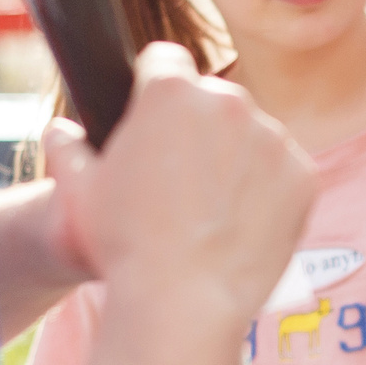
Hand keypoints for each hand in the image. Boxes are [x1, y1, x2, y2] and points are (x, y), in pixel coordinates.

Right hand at [43, 43, 313, 323]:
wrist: (184, 303)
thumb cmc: (124, 245)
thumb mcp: (78, 190)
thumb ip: (66, 147)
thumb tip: (61, 132)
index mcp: (170, 90)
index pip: (165, 61)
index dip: (153, 88)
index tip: (152, 120)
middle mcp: (229, 101)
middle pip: (212, 97)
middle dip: (197, 125)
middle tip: (178, 178)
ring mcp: (273, 137)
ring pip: (251, 134)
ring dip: (234, 157)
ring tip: (207, 210)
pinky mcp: (304, 174)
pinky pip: (283, 171)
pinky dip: (267, 190)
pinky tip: (239, 224)